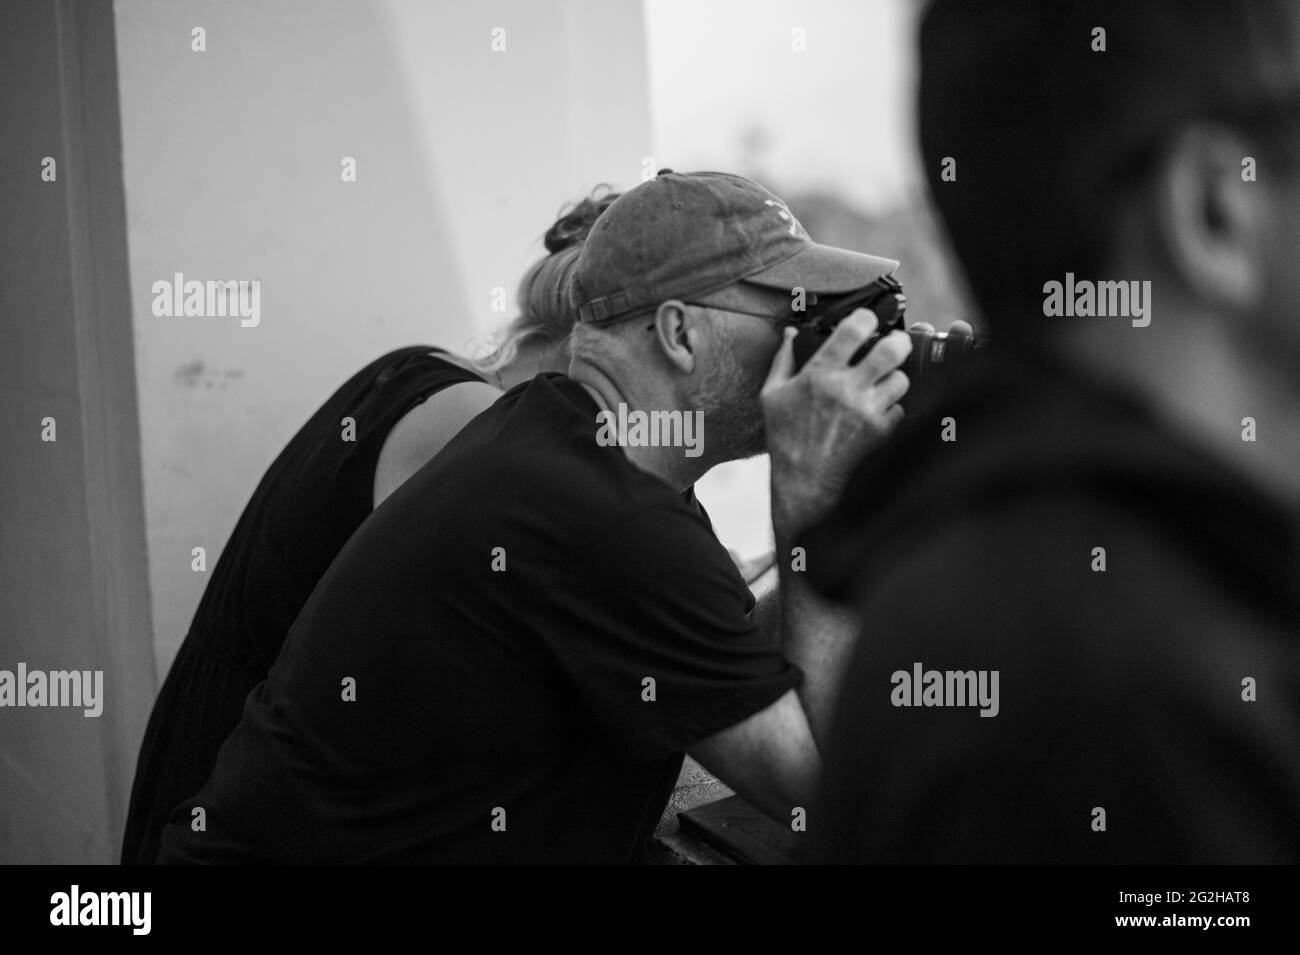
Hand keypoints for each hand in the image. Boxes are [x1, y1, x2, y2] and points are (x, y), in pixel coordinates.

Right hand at [762, 307, 910, 537]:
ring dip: (895, 379)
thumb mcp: (772, 395)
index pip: (855, 328)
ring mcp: (866, 410)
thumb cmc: (785, 436)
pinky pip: (900, 408)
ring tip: (883, 383)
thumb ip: (783, 360)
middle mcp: (846, 389)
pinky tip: (876, 411)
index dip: (867, 318)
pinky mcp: (879, 431)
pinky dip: (892, 408)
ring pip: (902, 379)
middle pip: (893, 349)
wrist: (802, 480)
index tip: (868, 322)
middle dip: (899, 342)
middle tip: (895, 345)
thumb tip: (789, 333)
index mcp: (819, 373)